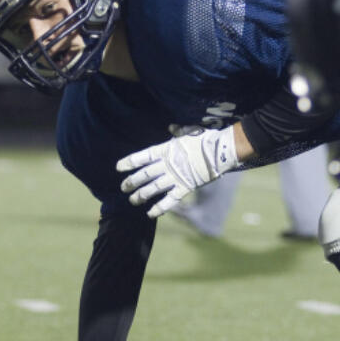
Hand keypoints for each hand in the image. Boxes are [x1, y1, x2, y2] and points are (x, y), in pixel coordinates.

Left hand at [116, 125, 239, 216]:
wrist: (221, 150)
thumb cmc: (205, 138)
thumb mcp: (189, 131)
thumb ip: (177, 131)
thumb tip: (171, 127)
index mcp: (166, 149)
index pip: (143, 157)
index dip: (130, 162)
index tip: (118, 167)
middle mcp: (167, 164)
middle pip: (145, 175)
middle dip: (132, 182)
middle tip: (123, 188)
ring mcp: (175, 177)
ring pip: (153, 188)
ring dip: (141, 195)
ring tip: (132, 201)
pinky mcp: (185, 188)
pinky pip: (169, 200)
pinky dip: (159, 208)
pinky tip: (150, 213)